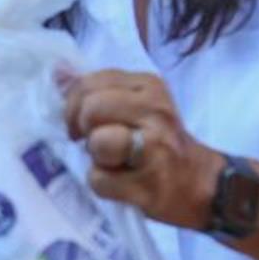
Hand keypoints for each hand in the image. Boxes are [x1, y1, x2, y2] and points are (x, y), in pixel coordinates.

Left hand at [62, 70, 223, 229]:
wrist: (200, 182)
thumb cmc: (160, 142)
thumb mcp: (135, 105)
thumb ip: (97, 90)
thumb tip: (57, 73)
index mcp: (149, 85)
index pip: (89, 83)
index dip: (75, 106)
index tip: (86, 124)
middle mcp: (156, 111)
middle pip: (90, 109)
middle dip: (83, 130)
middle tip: (97, 143)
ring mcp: (155, 148)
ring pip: (97, 143)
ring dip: (96, 159)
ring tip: (115, 162)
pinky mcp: (149, 184)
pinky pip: (98, 180)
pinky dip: (103, 186)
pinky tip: (123, 184)